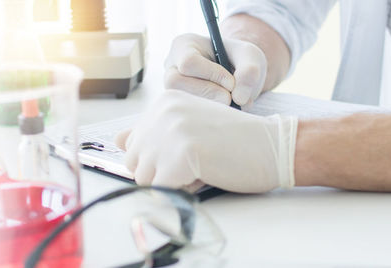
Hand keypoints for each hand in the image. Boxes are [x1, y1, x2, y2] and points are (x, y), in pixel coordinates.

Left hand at [115, 90, 297, 192]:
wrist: (273, 146)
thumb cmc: (234, 141)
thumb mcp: (188, 127)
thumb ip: (152, 132)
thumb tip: (117, 140)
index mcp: (164, 102)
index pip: (132, 145)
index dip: (158, 159)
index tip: (186, 151)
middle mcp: (163, 112)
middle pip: (135, 163)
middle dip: (162, 172)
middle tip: (196, 159)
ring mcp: (172, 131)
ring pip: (146, 179)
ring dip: (173, 182)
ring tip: (202, 165)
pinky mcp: (182, 154)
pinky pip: (164, 189)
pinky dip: (184, 190)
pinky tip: (207, 172)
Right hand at [163, 33, 266, 108]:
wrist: (236, 76)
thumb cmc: (239, 59)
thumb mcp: (250, 56)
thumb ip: (250, 71)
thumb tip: (239, 98)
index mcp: (183, 45)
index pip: (188, 62)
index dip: (212, 75)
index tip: (232, 83)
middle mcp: (171, 66)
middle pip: (176, 82)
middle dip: (208, 92)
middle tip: (231, 97)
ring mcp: (171, 88)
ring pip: (180, 100)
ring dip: (210, 105)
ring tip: (230, 101)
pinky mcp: (178, 105)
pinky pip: (186, 113)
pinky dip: (208, 114)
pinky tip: (222, 109)